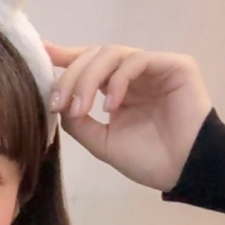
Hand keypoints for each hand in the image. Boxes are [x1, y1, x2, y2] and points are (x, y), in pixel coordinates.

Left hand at [45, 43, 212, 191]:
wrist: (183, 171)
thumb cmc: (148, 160)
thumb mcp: (101, 142)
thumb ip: (77, 121)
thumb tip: (58, 102)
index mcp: (118, 89)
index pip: (88, 64)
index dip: (64, 56)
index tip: (41, 52)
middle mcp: (135, 74)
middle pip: (94, 56)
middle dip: (70, 77)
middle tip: (58, 103)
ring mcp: (155, 67)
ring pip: (111, 54)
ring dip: (89, 79)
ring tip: (82, 109)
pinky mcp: (175, 65)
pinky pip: (137, 60)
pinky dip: (118, 80)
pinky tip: (111, 105)